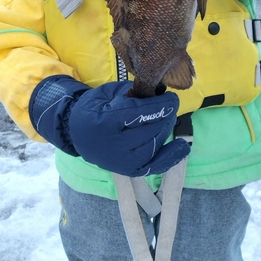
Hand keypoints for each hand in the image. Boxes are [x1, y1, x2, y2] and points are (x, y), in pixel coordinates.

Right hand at [29, 76, 189, 176]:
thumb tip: (160, 91)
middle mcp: (114, 145)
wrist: (77, 133)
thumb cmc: (94, 109)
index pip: (139, 113)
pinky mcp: (128, 170)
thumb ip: (132, 93)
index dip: (159, 105)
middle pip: (149, 130)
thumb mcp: (108, 94)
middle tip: (169, 106)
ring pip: (154, 145)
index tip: (172, 97)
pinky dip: (170, 156)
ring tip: (168, 118)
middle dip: (164, 116)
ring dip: (165, 129)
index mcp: (105, 121)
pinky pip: (154, 165)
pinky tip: (182, 146)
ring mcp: (122, 161)